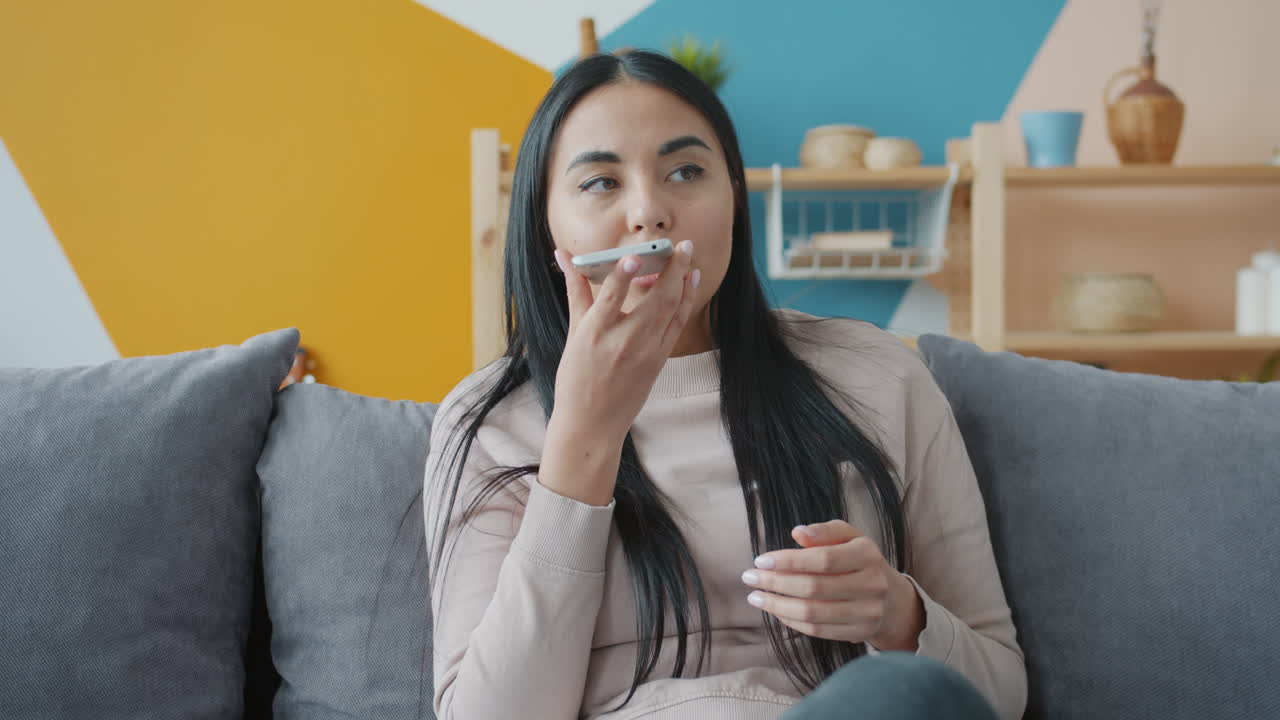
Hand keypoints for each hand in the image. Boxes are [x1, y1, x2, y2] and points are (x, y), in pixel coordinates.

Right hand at [537, 241, 699, 505]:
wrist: (592, 423)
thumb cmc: (575, 378)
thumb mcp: (572, 334)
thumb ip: (576, 290)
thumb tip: (564, 255)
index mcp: (593, 335)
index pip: (610, 299)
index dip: (622, 275)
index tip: (634, 255)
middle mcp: (622, 343)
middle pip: (655, 301)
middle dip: (672, 270)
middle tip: (680, 245)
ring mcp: (645, 353)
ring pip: (672, 311)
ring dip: (684, 281)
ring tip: (688, 257)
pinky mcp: (659, 361)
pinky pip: (676, 325)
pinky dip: (685, 301)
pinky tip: (689, 283)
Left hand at [741, 520, 923, 650]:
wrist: (892, 598)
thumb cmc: (860, 560)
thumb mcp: (849, 536)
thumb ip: (824, 531)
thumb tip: (798, 533)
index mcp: (867, 555)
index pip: (823, 559)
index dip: (788, 560)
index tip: (760, 560)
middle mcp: (871, 585)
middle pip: (815, 588)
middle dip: (776, 583)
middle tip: (749, 578)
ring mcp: (867, 612)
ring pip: (813, 613)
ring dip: (778, 605)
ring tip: (755, 597)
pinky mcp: (859, 632)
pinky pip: (818, 630)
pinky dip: (791, 621)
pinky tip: (775, 610)